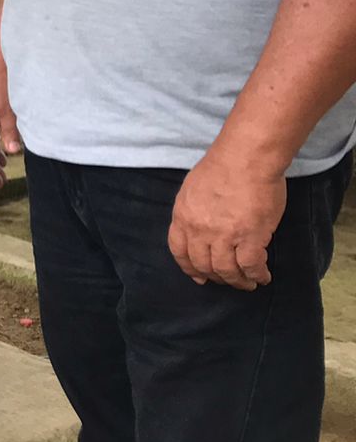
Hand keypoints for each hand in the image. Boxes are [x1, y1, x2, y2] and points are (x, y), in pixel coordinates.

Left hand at [168, 147, 285, 289]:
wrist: (246, 158)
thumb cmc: (222, 166)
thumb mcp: (193, 189)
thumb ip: (193, 211)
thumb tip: (199, 227)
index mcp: (183, 216)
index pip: (179, 251)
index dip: (189, 267)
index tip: (199, 277)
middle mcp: (199, 230)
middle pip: (204, 265)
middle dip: (216, 277)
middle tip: (228, 280)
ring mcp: (224, 236)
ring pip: (227, 270)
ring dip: (238, 281)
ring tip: (248, 283)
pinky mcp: (250, 237)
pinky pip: (251, 266)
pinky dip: (257, 275)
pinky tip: (263, 277)